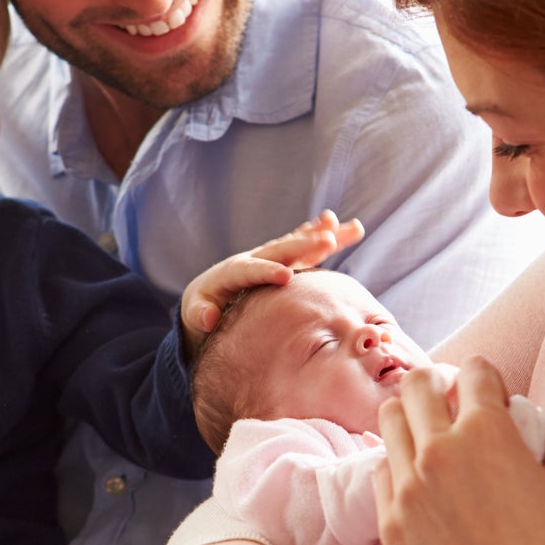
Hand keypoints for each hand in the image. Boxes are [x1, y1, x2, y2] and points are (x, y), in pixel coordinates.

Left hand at [179, 210, 365, 352]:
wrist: (209, 295)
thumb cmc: (202, 309)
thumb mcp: (194, 313)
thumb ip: (198, 314)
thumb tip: (208, 317)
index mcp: (232, 272)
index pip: (250, 270)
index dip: (267, 271)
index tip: (286, 276)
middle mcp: (255, 258)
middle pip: (281, 249)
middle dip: (303, 245)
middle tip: (328, 241)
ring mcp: (272, 258)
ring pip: (299, 244)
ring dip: (323, 235)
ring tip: (350, 227)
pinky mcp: (285, 262)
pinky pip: (307, 248)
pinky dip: (326, 238)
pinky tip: (348, 230)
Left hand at [374, 357, 544, 544]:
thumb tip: (539, 424)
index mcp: (487, 431)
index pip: (474, 370)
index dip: (486, 378)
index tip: (491, 394)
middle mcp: (439, 450)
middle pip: (416, 384)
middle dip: (436, 384)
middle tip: (450, 403)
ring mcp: (407, 486)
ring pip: (389, 421)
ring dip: (410, 418)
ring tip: (429, 438)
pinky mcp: (390, 522)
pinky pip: (381, 471)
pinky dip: (399, 465)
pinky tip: (419, 481)